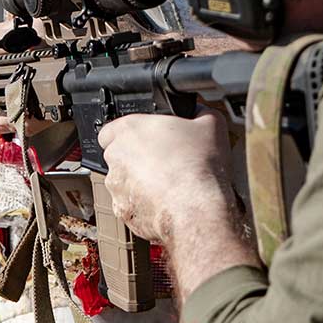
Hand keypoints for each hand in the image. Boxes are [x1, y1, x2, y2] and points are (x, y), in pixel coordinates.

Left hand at [99, 108, 236, 244]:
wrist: (198, 210)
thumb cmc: (200, 167)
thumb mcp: (211, 123)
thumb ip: (198, 110)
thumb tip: (198, 111)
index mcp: (129, 130)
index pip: (111, 128)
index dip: (129, 134)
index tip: (146, 139)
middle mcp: (116, 158)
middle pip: (118, 156)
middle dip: (136, 159)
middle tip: (163, 161)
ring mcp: (117, 188)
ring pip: (123, 183)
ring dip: (139, 183)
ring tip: (168, 184)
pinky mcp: (124, 212)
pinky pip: (131, 206)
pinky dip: (144, 205)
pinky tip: (167, 202)